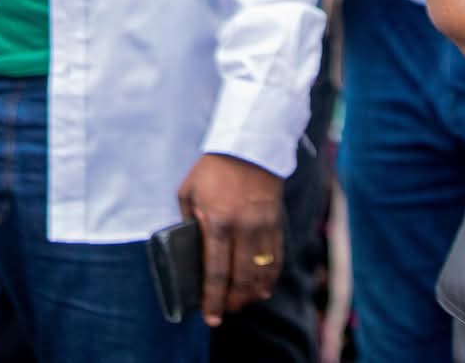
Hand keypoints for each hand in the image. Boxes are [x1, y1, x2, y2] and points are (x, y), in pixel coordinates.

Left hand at [177, 153, 285, 325]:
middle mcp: (242, 229)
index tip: (211, 316)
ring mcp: (263, 228)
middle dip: (233, 302)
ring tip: (242, 303)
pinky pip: (276, 260)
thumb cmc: (213, 169)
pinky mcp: (276, 225)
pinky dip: (270, 278)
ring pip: (262, 274)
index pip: (217, 271)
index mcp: (217, 221)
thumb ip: (188, 219)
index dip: (214, 298)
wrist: (249, 148)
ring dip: (252, 294)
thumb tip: (188, 245)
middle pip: (242, 279)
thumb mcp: (188, 191)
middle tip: (225, 312)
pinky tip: (263, 288)